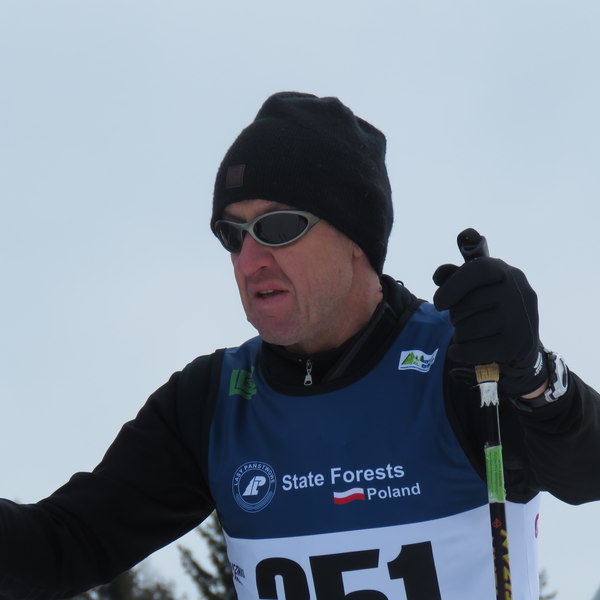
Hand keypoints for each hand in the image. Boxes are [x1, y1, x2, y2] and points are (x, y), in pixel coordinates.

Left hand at [433, 256, 546, 395]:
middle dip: (454, 316)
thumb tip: (438, 277)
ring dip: (459, 335)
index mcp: (505, 272)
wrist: (518, 339)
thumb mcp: (472, 285)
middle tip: (459, 320)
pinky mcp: (516, 345)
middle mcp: (518, 292)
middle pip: (467, 305)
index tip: (438, 304)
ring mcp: (520, 319)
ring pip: (468, 330)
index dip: (453, 286)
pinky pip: (473, 351)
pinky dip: (459, 352)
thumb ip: (452, 275)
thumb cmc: (487, 305)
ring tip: (468, 334)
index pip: (478, 270)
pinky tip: (458, 351)